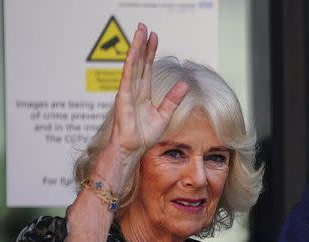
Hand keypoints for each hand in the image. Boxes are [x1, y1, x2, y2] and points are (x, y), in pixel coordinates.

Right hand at [110, 23, 187, 158]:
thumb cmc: (144, 135)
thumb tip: (185, 85)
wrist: (133, 148)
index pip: (146, 67)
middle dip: (142, 44)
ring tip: (139, 31)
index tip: (154, 37)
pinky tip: (133, 52)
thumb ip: (173, 100)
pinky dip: (131, 64)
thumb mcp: (164, 115)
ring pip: (132, 64)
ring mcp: (127, 92)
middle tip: (144, 26)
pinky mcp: (123, 97)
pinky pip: (127, 77)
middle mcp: (134, 89)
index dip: (150, 52)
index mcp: (142, 93)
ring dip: (135, 47)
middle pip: (139, 61)